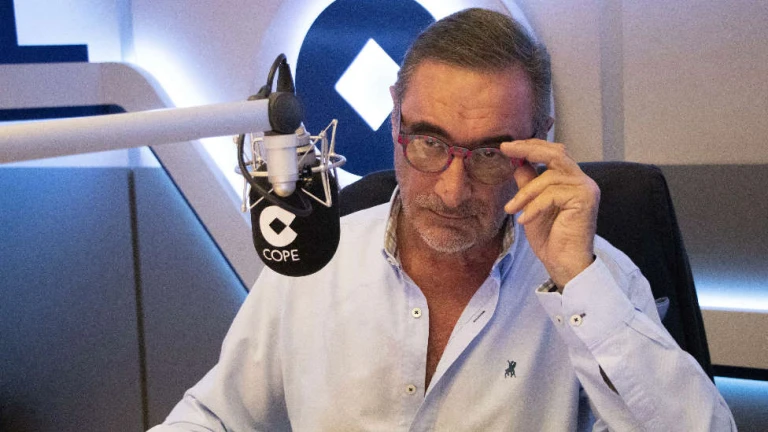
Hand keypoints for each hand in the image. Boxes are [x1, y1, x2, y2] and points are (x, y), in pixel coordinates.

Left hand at [501, 139, 599, 290]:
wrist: (563, 263)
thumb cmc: (550, 237)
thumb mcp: (531, 205)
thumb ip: (528, 183)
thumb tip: (517, 162)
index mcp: (571, 180)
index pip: (554, 153)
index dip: (531, 146)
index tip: (507, 146)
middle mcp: (582, 181)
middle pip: (556, 154)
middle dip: (528, 149)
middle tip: (507, 149)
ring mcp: (586, 189)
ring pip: (549, 177)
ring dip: (525, 193)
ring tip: (511, 209)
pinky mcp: (585, 200)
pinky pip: (552, 194)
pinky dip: (534, 206)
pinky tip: (524, 220)